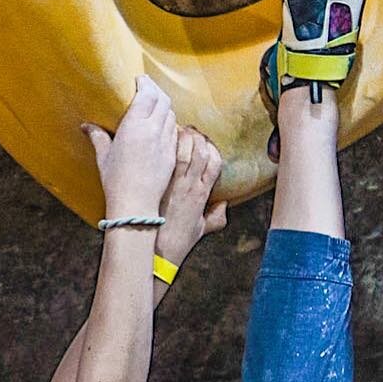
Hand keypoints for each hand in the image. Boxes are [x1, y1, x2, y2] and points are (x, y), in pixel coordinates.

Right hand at [81, 75, 176, 214]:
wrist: (136, 203)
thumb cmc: (116, 180)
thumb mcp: (104, 157)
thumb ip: (98, 137)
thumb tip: (86, 126)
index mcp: (135, 125)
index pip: (146, 94)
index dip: (145, 83)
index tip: (139, 80)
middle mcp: (153, 129)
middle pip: (163, 99)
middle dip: (156, 91)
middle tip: (148, 89)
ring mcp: (166, 141)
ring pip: (171, 113)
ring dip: (164, 106)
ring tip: (155, 105)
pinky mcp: (173, 153)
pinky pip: (175, 130)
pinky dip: (169, 123)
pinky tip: (162, 126)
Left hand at [157, 127, 227, 266]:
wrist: (159, 253)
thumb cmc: (177, 242)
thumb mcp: (201, 230)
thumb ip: (215, 217)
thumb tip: (223, 207)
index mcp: (203, 194)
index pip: (215, 162)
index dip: (210, 147)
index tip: (202, 140)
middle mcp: (192, 186)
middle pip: (202, 152)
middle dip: (196, 136)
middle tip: (187, 128)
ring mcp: (177, 185)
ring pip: (187, 152)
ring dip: (183, 137)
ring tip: (175, 129)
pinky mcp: (161, 186)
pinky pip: (169, 160)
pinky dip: (168, 146)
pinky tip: (162, 138)